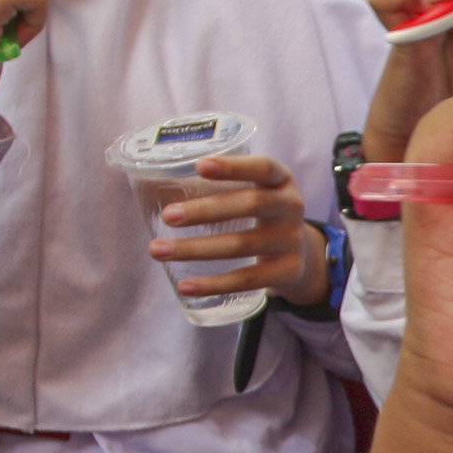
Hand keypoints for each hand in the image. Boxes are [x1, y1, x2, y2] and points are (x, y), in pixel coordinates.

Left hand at [149, 153, 326, 308]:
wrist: (300, 256)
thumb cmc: (260, 216)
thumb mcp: (253, 193)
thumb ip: (218, 187)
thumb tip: (151, 185)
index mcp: (281, 180)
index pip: (263, 167)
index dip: (233, 167)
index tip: (199, 166)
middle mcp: (291, 207)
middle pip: (250, 205)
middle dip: (205, 211)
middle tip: (168, 215)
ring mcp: (291, 241)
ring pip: (241, 245)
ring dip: (195, 249)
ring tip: (158, 250)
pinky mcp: (286, 272)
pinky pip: (246, 280)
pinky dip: (213, 284)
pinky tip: (185, 286)